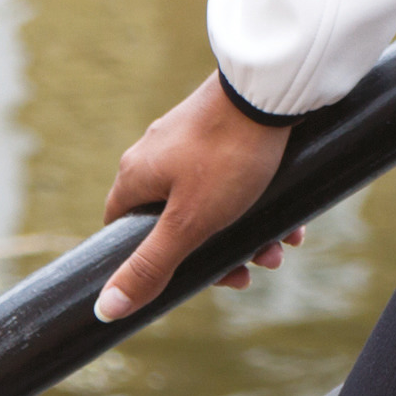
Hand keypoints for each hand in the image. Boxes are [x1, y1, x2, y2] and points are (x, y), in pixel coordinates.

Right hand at [97, 74, 300, 321]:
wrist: (275, 86)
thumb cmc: (228, 154)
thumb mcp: (188, 222)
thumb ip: (149, 267)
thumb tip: (104, 309)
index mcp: (136, 176)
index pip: (123, 232)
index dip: (149, 266)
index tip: (187, 283)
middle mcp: (158, 153)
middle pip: (176, 223)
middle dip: (215, 254)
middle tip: (250, 272)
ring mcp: (193, 137)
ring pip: (213, 202)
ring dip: (245, 233)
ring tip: (280, 249)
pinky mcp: (226, 127)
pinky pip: (236, 178)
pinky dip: (259, 203)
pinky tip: (292, 223)